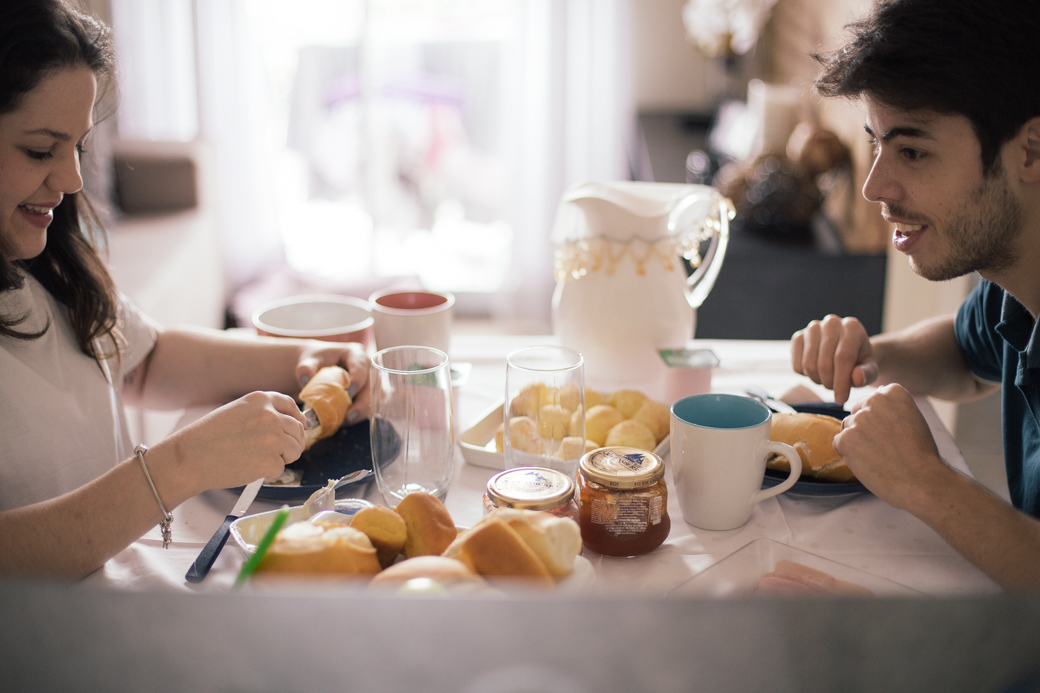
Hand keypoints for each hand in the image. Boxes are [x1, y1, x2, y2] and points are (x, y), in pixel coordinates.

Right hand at [153, 391, 305, 495]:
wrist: (190, 458)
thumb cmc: (207, 438)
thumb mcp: (236, 412)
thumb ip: (261, 413)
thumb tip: (289, 424)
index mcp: (260, 400)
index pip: (290, 405)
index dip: (297, 417)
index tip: (300, 425)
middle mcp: (270, 415)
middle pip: (297, 430)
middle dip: (291, 442)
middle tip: (276, 452)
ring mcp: (273, 438)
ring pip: (295, 449)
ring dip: (282, 457)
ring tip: (257, 459)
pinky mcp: (271, 461)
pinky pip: (280, 468)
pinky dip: (268, 472)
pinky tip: (248, 468)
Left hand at [295, 341, 370, 423]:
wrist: (317, 366)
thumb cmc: (315, 361)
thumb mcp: (308, 361)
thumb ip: (306, 367)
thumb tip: (306, 378)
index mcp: (355, 354)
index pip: (361, 365)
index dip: (358, 378)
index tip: (349, 391)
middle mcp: (367, 366)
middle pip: (371, 383)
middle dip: (363, 401)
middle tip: (350, 415)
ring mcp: (369, 380)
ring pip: (374, 397)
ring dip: (363, 410)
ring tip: (347, 420)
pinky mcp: (367, 393)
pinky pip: (369, 405)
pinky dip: (359, 414)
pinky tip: (347, 420)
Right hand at [791, 315, 877, 404]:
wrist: (846, 348)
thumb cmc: (859, 360)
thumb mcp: (870, 368)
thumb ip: (867, 374)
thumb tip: (857, 378)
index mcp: (852, 327)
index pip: (842, 357)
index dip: (841, 381)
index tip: (841, 399)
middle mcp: (831, 323)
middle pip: (824, 363)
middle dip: (830, 383)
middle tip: (836, 388)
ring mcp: (813, 328)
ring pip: (809, 365)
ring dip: (818, 380)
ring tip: (828, 378)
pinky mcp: (798, 336)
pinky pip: (797, 364)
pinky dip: (805, 375)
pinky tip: (816, 371)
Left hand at [833, 384, 945, 510]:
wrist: (920, 480)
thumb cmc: (920, 454)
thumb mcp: (912, 418)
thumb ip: (891, 406)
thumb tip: (874, 398)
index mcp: (892, 392)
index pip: (873, 401)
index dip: (882, 420)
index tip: (895, 433)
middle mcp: (873, 400)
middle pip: (858, 412)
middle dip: (866, 429)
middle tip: (886, 447)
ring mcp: (858, 419)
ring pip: (848, 427)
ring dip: (857, 441)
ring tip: (879, 456)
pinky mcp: (845, 438)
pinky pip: (839, 443)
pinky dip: (849, 454)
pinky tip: (868, 462)